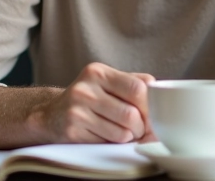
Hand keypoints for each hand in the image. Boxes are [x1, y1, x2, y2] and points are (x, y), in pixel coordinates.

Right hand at [31, 62, 155, 142]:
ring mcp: (77, 110)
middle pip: (131, 114)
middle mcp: (85, 88)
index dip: (150, 106)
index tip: (152, 114)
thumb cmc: (87, 98)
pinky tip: (107, 136)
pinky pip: (107, 143)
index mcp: (98, 71)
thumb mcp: (107, 82)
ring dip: (129, 137)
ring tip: (123, 132)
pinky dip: (113, 143)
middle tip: (139, 129)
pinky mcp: (73, 130)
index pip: (138, 88)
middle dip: (141, 127)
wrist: (51, 115)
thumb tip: (163, 94)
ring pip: (122, 132)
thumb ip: (134, 82)